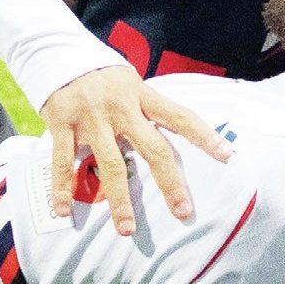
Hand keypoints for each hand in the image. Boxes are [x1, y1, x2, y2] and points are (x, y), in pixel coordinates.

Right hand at [42, 65, 233, 235]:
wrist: (57, 53)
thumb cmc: (103, 77)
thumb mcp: (131, 83)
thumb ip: (148, 109)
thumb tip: (176, 135)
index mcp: (142, 96)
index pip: (180, 117)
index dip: (204, 136)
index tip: (227, 156)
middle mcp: (120, 108)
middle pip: (152, 148)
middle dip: (169, 183)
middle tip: (183, 212)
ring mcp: (91, 118)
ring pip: (110, 164)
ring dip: (119, 200)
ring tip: (126, 229)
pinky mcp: (62, 124)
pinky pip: (62, 162)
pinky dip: (62, 188)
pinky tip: (63, 211)